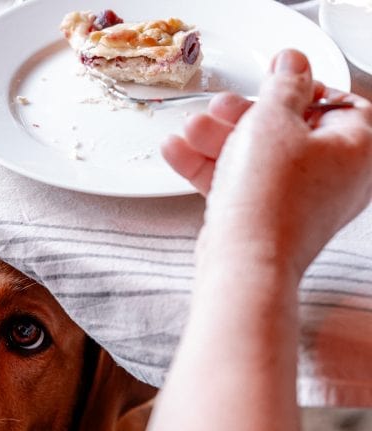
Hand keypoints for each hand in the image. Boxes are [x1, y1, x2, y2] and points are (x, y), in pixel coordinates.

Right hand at [162, 49, 371, 282]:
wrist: (244, 263)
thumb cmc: (270, 199)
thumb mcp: (273, 120)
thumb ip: (283, 84)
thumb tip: (293, 63)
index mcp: (357, 148)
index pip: (337, 102)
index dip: (300, 87)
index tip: (270, 79)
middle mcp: (336, 178)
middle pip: (289, 130)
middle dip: (244, 116)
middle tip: (220, 106)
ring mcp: (301, 202)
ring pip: (259, 158)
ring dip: (220, 140)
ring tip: (191, 129)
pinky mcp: (268, 219)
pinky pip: (242, 183)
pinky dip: (213, 168)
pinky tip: (180, 152)